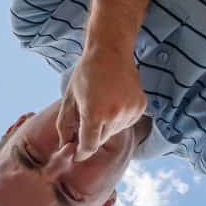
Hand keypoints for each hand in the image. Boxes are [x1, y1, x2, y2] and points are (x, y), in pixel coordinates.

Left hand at [56, 46, 146, 160]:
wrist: (111, 51)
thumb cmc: (86, 73)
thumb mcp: (69, 98)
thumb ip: (65, 125)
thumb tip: (65, 146)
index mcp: (94, 114)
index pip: (89, 146)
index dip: (81, 152)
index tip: (76, 154)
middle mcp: (114, 115)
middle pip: (101, 140)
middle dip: (92, 135)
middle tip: (87, 115)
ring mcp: (130, 111)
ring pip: (114, 132)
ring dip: (105, 125)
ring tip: (101, 102)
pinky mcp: (140, 107)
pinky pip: (126, 123)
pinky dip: (118, 118)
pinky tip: (113, 100)